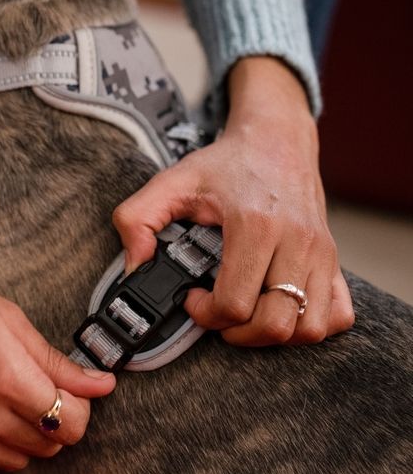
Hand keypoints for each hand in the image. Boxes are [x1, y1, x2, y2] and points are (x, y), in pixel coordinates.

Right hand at [0, 204, 114, 473]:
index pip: (72, 424)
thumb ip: (57, 361)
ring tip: (2, 399)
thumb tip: (102, 385)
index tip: (71, 393)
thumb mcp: (9, 318)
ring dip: (19, 437)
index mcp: (7, 377)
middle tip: (35, 390)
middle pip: (46, 446)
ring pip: (12, 462)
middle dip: (52, 421)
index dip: (79, 407)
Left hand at [112, 56, 354, 346]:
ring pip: (310, 328)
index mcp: (255, 225)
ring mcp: (322, 253)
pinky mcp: (335, 260)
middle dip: (238, 332)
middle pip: (276, 323)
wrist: (276, 139)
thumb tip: (134, 267)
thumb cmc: (225, 164)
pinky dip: (310, 325)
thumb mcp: (171, 182)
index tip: (192, 297)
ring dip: (274, 334)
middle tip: (216, 313)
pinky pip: (338, 315)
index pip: (235, 303)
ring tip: (246, 314)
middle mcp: (296, 242)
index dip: (205, 314)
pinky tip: (280, 309)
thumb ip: (137, 219)